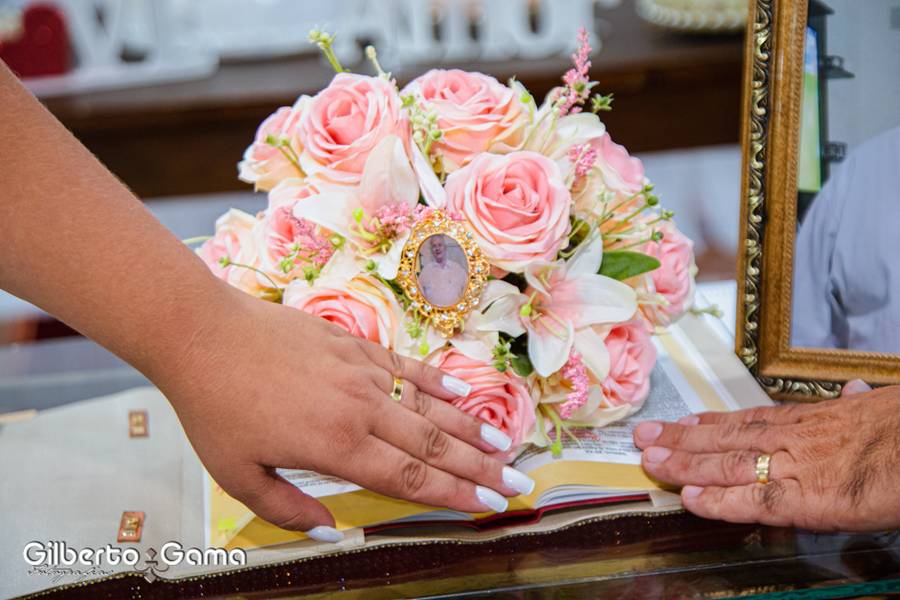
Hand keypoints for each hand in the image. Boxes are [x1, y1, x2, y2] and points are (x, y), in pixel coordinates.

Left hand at [159, 287, 533, 541]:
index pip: (411, 478)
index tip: (491, 505)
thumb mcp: (238, 475)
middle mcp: (360, 409)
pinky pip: (406, 367)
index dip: (455, 494)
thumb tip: (333, 533)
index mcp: (336, 446)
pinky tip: (462, 390)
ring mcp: (361, 372)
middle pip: (434, 445)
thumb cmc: (215, 408)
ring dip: (470, 426)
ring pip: (428, 406)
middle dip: (480, 467)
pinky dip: (437, 381)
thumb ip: (288, 510)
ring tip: (506, 443)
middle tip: (519, 482)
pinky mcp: (354, 344)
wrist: (203, 333)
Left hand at [633, 383, 899, 530]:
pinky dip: (718, 500)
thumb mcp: (882, 406)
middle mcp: (794, 439)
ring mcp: (796, 468)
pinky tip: (688, 498)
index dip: (713, 422)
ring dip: (685, 462)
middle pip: (727, 436)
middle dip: (682, 438)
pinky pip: (753, 501)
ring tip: (650, 459)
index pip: (751, 419)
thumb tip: (853, 391)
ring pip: (728, 463)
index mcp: (812, 420)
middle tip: (644, 436)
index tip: (683, 422)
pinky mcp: (807, 500)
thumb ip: (858, 403)